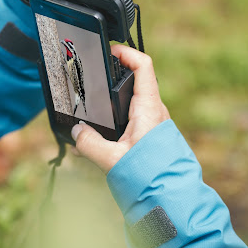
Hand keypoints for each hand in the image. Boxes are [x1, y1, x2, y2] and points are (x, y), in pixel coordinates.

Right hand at [71, 45, 170, 173]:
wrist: (172, 197)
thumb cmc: (150, 177)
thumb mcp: (113, 160)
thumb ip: (90, 144)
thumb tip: (76, 132)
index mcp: (148, 108)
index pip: (144, 66)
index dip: (127, 52)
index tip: (110, 50)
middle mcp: (154, 110)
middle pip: (135, 80)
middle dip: (114, 75)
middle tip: (95, 74)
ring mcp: (153, 122)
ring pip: (131, 100)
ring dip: (112, 100)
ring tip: (92, 107)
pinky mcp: (150, 134)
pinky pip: (131, 118)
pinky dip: (115, 120)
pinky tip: (98, 138)